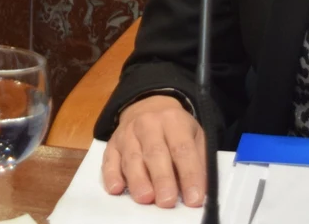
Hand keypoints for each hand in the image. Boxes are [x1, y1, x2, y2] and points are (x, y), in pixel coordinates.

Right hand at [101, 94, 206, 208]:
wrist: (148, 106)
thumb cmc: (176, 128)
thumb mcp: (195, 135)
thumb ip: (199, 160)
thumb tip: (199, 190)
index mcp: (174, 120)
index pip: (183, 149)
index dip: (189, 175)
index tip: (193, 198)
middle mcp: (148, 124)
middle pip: (155, 153)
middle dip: (162, 179)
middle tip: (167, 201)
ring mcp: (127, 133)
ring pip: (132, 158)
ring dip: (138, 180)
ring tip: (145, 198)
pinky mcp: (112, 144)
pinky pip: (110, 160)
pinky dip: (112, 175)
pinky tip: (116, 188)